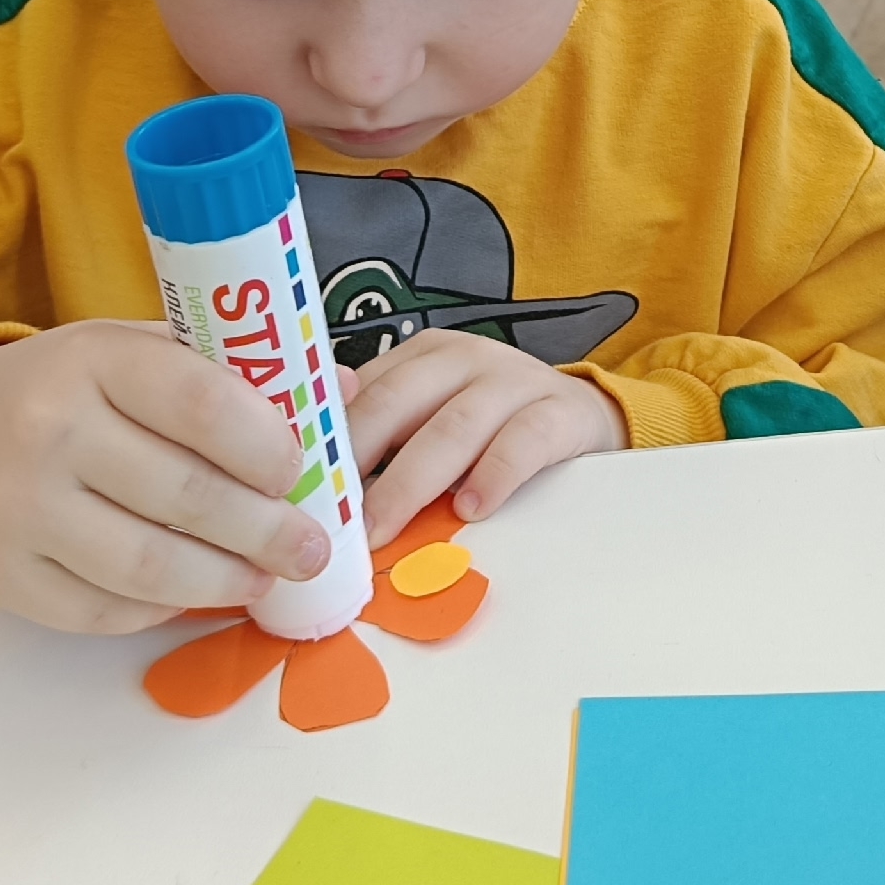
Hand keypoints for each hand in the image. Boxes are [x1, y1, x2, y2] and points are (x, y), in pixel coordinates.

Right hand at [0, 320, 333, 634]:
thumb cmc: (70, 390)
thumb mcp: (136, 351)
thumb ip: (229, 373)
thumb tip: (341, 392)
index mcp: (94, 360)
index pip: (203, 405)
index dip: (267, 447)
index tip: (303, 472)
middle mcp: (47, 431)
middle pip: (186, 496)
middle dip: (267, 531)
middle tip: (310, 549)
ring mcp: (17, 509)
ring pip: (149, 567)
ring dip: (224, 581)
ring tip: (264, 580)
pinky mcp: (1, 577)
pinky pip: (103, 611)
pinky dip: (161, 609)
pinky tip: (193, 593)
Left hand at [346, 329, 628, 545]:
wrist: (583, 416)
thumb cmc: (492, 428)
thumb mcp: (434, 421)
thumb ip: (385, 438)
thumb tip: (318, 481)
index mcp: (422, 357)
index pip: (362, 389)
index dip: (327, 439)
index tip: (300, 487)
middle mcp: (463, 358)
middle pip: (397, 401)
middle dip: (359, 462)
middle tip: (335, 520)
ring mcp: (514, 381)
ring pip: (453, 426)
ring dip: (412, 480)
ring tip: (385, 527)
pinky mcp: (559, 412)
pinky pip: (522, 441)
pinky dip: (493, 475)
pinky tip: (472, 508)